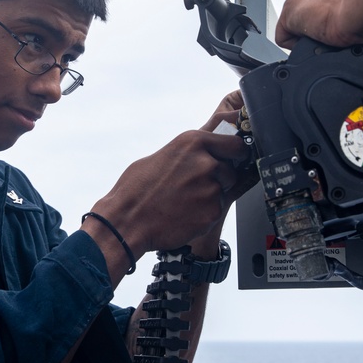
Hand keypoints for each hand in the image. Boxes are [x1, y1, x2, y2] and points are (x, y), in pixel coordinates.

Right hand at [87, 118, 247, 260]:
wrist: (127, 221)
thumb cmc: (136, 190)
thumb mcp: (162, 156)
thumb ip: (189, 153)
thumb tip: (204, 153)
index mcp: (193, 142)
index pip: (236, 144)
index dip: (235, 154)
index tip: (233, 159)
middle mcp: (206, 162)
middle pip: (231, 170)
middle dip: (220, 178)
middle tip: (195, 186)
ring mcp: (211, 188)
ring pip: (223, 192)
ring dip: (210, 197)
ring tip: (184, 201)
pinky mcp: (212, 212)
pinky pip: (216, 211)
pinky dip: (204, 214)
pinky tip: (183, 214)